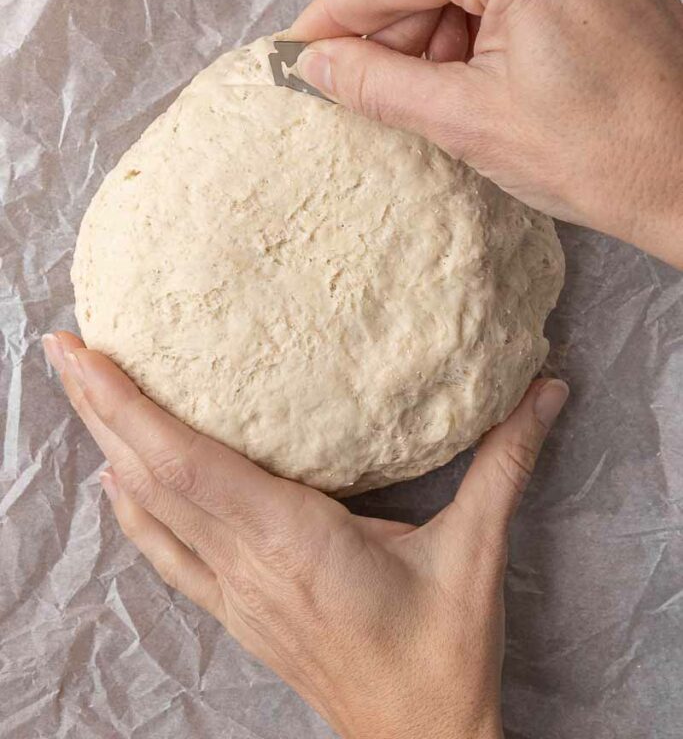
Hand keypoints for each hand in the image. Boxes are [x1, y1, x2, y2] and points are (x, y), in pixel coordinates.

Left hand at [44, 331, 567, 738]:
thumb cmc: (441, 649)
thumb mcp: (476, 550)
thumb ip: (505, 462)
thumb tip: (546, 387)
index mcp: (293, 538)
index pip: (189, 462)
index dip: (129, 408)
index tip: (84, 355)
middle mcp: (246, 560)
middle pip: (148, 477)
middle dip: (97, 408)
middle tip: (60, 346)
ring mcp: (232, 589)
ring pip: (148, 511)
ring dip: (107, 448)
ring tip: (79, 391)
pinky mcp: (235, 609)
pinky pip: (165, 553)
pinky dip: (132, 510)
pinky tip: (116, 482)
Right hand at [291, 0, 682, 268]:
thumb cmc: (602, 154)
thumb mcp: (466, 120)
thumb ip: (377, 82)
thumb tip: (315, 63)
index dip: (337, 14)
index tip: (299, 45)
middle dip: (392, 12)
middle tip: (375, 76)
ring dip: (436, 10)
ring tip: (443, 80)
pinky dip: (480, 3)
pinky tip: (480, 60)